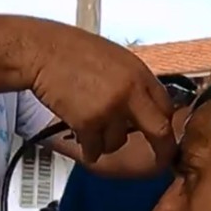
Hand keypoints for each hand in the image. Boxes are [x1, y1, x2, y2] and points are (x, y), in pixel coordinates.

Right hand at [29, 23, 175, 165]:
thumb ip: (133, 83)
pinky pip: (95, 148)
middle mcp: (130, 92)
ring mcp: (109, 109)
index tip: (163, 134)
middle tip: (161, 159)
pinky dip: (88, 148)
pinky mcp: (88, 122)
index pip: (166, 107)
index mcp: (139, 73)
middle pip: (159, 131)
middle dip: (162, 149)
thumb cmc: (73, 51)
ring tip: (92, 126)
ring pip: (118, 142)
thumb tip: (144, 106)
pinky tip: (82, 138)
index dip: (165, 124)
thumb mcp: (116, 59)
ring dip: (106, 141)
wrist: (44, 51)